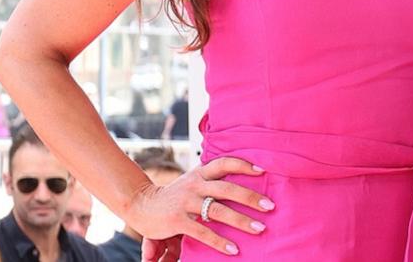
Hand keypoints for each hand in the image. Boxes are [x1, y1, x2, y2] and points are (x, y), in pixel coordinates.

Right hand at [125, 156, 273, 256]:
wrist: (141, 203)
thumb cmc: (175, 194)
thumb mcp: (193, 182)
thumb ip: (212, 182)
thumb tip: (243, 183)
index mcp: (199, 173)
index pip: (224, 163)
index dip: (243, 165)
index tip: (263, 171)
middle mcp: (194, 185)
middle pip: (227, 188)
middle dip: (251, 198)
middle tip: (270, 207)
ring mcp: (185, 202)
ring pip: (218, 210)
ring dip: (241, 220)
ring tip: (260, 229)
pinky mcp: (177, 220)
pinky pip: (203, 231)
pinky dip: (219, 241)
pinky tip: (233, 249)